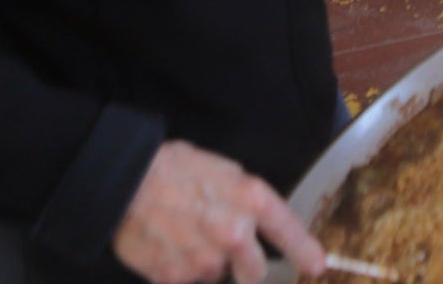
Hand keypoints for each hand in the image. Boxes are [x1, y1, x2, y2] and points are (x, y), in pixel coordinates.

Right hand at [111, 139, 322, 283]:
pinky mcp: (176, 278)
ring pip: (218, 276)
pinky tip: (169, 246)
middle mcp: (234, 233)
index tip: (316, 266)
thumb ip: (247, 201)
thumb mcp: (224, 171)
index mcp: (251, 199)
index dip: (304, 251)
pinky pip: (188, 281)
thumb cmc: (175, 169)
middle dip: (246, 267)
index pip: (288, 231)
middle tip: (224, 247)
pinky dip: (182, 270)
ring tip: (186, 236)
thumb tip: (260, 225)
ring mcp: (205, 260)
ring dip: (208, 264)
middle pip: (256, 272)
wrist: (125, 182)